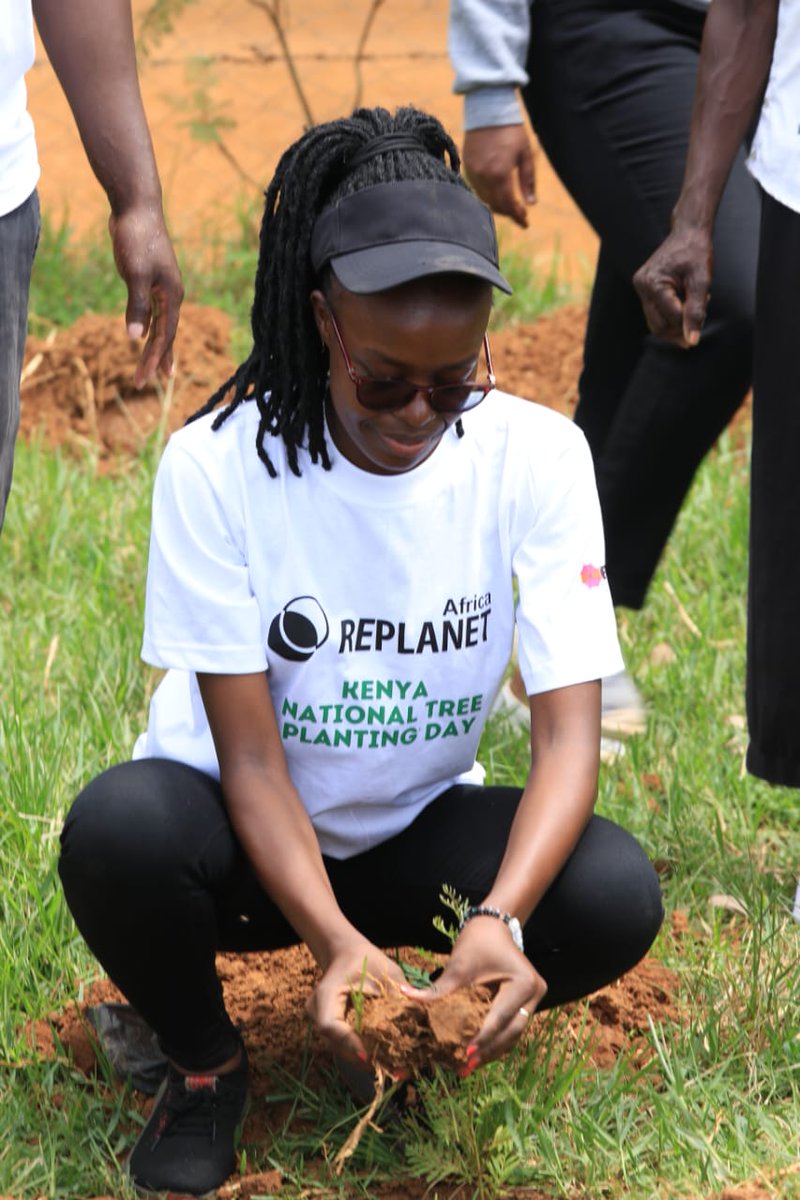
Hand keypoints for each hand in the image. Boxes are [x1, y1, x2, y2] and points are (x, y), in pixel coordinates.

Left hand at [108, 204, 183, 386]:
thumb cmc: (138, 239)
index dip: (154, 359)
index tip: (143, 379)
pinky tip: (142, 335)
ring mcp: (161, 287)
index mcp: (172, 296)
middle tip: (145, 382)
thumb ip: (137, 307)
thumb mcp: (135, 275)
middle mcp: (171, 294)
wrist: (136, 208)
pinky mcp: (149, 279)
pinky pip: (152, 311)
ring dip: (156, 347)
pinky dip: (149, 326)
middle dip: (156, 360)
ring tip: (155, 368)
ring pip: (161, 324)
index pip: (165, 336)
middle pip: (166, 335)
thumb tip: (135, 338)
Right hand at [307, 936, 407, 1065]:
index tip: (369, 1056)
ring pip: (342, 1049)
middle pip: (337, 1044)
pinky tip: (389, 1060)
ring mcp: (321, 1022)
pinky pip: (346, 1046)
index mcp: (326, 994)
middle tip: (396, 1070)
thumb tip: (418, 1013)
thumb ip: (398, 992)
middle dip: (365, 1058)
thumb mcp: (385, 971)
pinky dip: (366, 1053)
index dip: (349, 1042)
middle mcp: (317, 1011)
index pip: (330, 1025)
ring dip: (368, 1060)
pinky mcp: (331, 1030)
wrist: (348, 955)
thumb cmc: (366, 959)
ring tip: (398, 1070)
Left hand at [402, 916, 545, 1069]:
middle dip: (487, 1050)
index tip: (464, 1054)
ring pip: (513, 1034)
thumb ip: (438, 989)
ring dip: (491, 1050)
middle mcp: (535, 994)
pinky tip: (477, 1053)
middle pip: (510, 1031)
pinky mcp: (527, 1004)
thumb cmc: (476, 943)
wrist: (492, 928)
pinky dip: (494, 1040)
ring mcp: (534, 1000)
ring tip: (468, 1066)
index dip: (481, 1037)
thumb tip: (406, 996)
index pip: (499, 1017)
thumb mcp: (459, 967)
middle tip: (465, 1067)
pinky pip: (511, 1028)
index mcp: (523, 983)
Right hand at [463, 126, 535, 227]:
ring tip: (509, 205)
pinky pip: (476, 189)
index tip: (525, 223)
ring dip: (497, 205)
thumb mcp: (525, 154)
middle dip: (508, 212)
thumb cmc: (511, 130)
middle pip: (495, 205)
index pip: (509, 204)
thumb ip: (528, 180)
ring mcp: (473, 172)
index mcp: (500, 174)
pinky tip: (496, 193)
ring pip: (484, 199)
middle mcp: (484, 177)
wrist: (487, 109)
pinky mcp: (466, 166)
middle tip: (519, 215)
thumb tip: (531, 203)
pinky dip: (487, 195)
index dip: (518, 216)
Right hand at [633, 225, 713, 348]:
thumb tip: (692, 341)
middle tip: (696, 328)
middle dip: (679, 330)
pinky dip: (670, 315)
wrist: (688, 233)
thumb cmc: (696, 253)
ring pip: (655, 322)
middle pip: (658, 325)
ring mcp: (640, 288)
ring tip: (692, 312)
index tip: (704, 316)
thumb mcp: (701, 281)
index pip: (670, 318)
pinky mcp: (643, 289)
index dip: (688, 324)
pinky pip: (655, 312)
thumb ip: (696, 311)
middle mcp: (642, 286)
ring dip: (674, 324)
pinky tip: (684, 306)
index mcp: (653, 283)